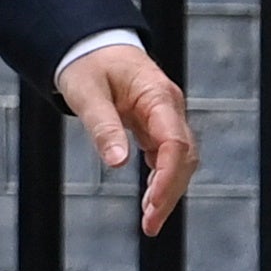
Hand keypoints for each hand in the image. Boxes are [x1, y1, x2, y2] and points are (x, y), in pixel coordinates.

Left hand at [60, 41, 199, 236]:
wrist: (92, 44)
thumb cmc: (88, 64)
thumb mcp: (86, 93)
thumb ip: (102, 125)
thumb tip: (117, 163)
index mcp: (157, 95)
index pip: (175, 143)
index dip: (168, 178)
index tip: (153, 205)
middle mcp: (169, 107)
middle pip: (184, 157)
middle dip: (170, 192)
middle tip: (150, 225)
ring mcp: (166, 116)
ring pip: (179, 160)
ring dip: (167, 190)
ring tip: (149, 221)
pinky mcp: (157, 124)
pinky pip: (167, 156)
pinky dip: (161, 179)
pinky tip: (151, 200)